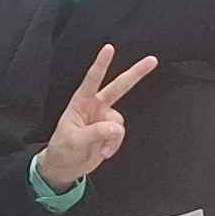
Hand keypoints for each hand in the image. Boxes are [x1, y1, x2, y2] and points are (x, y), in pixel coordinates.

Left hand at [38, 42, 157, 191]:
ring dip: (113, 138)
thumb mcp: (74, 141)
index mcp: (81, 103)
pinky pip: (120, 135)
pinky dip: (114, 145)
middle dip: (136, 74)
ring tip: (99, 148)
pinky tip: (103, 151)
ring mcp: (103, 119)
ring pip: (119, 122)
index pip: (92, 79)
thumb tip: (116, 128)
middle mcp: (95, 107)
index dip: (101, 63)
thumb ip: (96, 133)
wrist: (65, 167)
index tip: (109, 48)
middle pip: (118, 87)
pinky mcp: (110, 132)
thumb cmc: (62, 149)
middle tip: (152, 61)